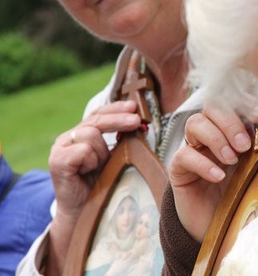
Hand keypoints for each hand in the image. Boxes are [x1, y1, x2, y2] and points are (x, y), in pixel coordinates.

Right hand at [46, 100, 139, 274]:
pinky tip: (89, 171)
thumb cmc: (101, 186)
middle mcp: (67, 138)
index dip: (116, 109)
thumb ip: (119, 141)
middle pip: (95, 120)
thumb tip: (138, 123)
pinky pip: (83, 150)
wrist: (83, 214)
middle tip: (136, 121)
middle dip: (118, 119)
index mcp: (80, 134)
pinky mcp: (57, 161)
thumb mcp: (113, 159)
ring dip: (102, 152)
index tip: (134, 107)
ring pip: (90, 134)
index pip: (98, 114)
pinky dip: (91, 160)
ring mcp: (60, 148)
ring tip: (99, 167)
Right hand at [168, 104, 252, 241]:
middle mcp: (210, 135)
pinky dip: (203, 163)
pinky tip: (218, 176)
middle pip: (211, 108)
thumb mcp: (257, 169)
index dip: (243, 105)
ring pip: (195, 123)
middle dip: (229, 122)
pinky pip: (185, 155)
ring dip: (216, 138)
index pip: (231, 104)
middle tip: (244, 145)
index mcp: (230, 130)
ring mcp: (192, 149)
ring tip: (231, 160)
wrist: (222, 229)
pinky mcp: (178, 168)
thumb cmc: (242, 196)